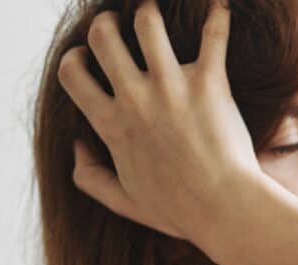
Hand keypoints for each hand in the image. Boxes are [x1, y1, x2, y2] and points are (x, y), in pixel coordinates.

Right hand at [57, 0, 259, 250]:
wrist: (225, 210)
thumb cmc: (180, 211)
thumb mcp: (125, 202)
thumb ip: (90, 178)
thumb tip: (77, 149)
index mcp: (112, 124)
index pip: (72, 72)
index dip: (77, 60)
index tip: (90, 61)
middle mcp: (136, 98)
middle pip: (104, 35)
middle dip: (107, 25)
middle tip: (122, 30)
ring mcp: (172, 86)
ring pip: (147, 21)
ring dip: (150, 14)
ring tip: (158, 19)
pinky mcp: (210, 83)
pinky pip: (213, 35)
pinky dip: (217, 16)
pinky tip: (220, 8)